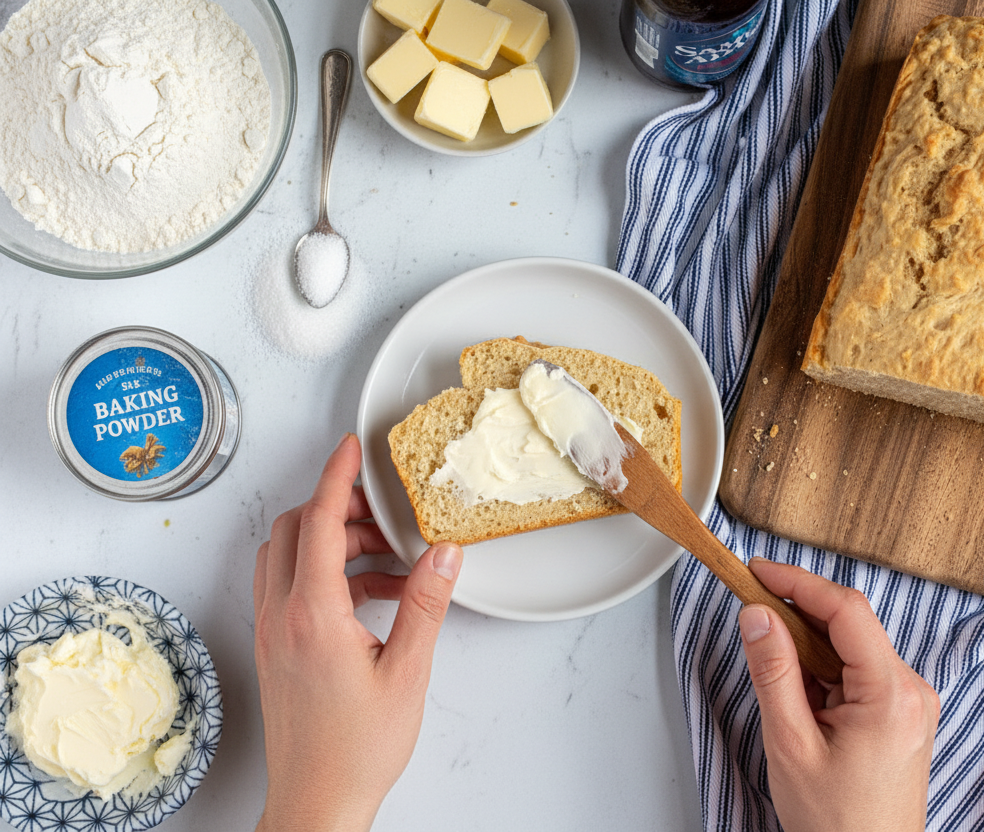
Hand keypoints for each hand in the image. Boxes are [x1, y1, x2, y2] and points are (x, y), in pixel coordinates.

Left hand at [253, 433, 462, 831]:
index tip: (350, 447)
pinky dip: (324, 572)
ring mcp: (271, 633)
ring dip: (329, 541)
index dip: (335, 477)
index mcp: (312, 615)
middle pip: (292, 530)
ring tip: (387, 556)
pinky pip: (288, 587)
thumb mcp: (407, 671)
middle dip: (333, 506)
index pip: (315, 522)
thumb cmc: (357, 749)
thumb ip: (425, 605)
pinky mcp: (274, 649)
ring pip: (286, 556)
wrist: (317, 800)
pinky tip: (373, 594)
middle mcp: (281, 617)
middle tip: (380, 508)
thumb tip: (444, 553)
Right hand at [737, 558, 938, 831]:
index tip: (758, 571)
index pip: (846, 610)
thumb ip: (773, 673)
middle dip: (798, 612)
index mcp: (892, 696)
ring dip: (810, 644)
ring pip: (852, 646)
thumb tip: (757, 615)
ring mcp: (911, 702)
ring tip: (773, 669)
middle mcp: (912, 691)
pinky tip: (800, 691)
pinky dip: (825, 668)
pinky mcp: (902, 713)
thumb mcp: (791, 744)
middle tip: (751, 609)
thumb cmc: (836, 823)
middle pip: (850, 623)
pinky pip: (860, 670)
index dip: (798, 582)